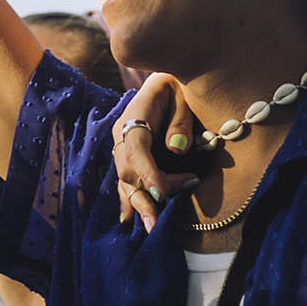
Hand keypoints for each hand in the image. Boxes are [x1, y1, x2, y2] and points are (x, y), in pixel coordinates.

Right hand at [113, 73, 201, 231]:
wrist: (169, 77)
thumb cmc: (179, 84)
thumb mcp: (184, 93)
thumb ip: (181, 120)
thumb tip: (177, 149)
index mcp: (135, 114)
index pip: (136, 147)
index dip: (147, 171)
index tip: (162, 191)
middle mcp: (123, 133)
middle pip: (128, 169)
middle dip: (143, 197)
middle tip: (156, 223)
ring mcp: (123, 147)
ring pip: (125, 180)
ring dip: (137, 205)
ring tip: (149, 228)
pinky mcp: (129, 157)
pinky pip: (126, 182)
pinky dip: (129, 201)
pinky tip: (131, 221)